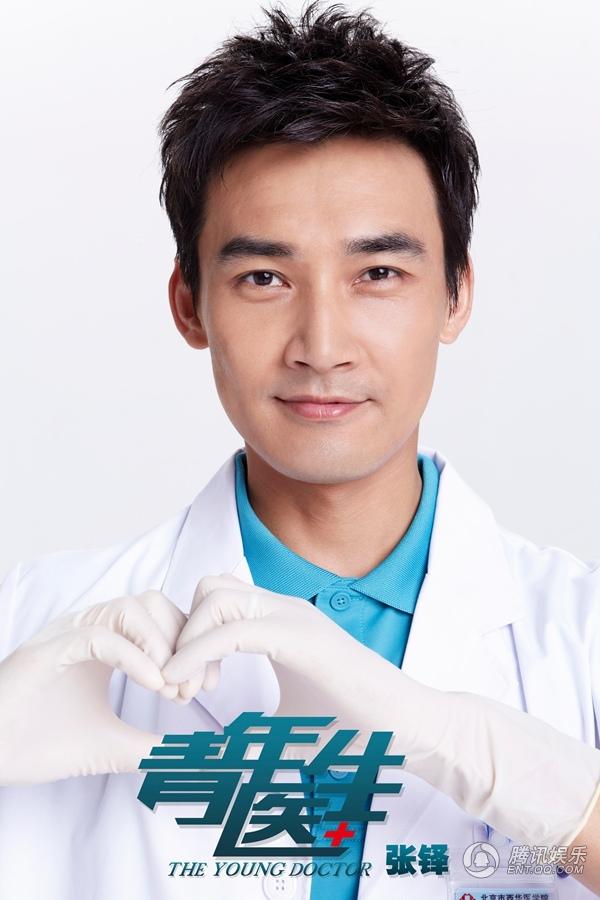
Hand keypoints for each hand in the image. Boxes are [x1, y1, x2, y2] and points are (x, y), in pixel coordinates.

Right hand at [0, 590, 185, 784]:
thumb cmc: (39, 743)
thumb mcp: (110, 744)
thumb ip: (150, 746)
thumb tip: (193, 755)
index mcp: (106, 642)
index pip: (162, 618)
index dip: (190, 645)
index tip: (202, 686)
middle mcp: (90, 629)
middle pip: (154, 602)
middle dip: (182, 642)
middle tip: (187, 687)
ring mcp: (68, 634)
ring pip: (130, 607)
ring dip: (160, 644)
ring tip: (168, 687)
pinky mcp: (49, 650)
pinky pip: (100, 635)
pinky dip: (134, 655)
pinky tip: (153, 684)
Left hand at [162, 574, 599, 850]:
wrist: (408, 731)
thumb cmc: (353, 730)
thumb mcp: (283, 732)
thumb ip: (249, 735)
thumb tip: (209, 758)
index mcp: (279, 623)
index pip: (215, 599)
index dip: (189, 636)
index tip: (185, 686)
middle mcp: (284, 610)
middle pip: (209, 586)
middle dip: (182, 631)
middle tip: (184, 686)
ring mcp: (296, 618)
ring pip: (216, 596)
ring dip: (189, 640)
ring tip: (191, 689)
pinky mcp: (304, 638)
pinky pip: (236, 629)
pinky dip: (199, 652)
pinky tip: (189, 684)